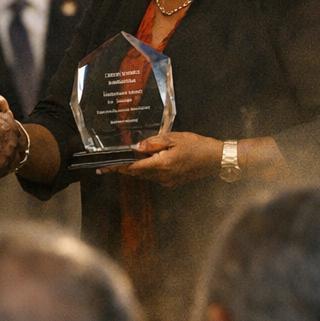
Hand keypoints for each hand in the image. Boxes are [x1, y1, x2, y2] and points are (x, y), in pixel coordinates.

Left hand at [107, 132, 222, 185]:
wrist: (216, 158)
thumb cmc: (197, 146)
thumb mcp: (173, 138)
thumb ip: (152, 143)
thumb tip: (135, 147)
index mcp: (160, 165)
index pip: (132, 167)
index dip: (117, 167)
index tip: (103, 168)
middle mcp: (162, 176)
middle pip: (136, 173)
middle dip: (122, 168)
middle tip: (108, 165)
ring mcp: (167, 181)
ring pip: (144, 175)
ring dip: (135, 169)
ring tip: (126, 160)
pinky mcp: (172, 182)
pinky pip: (154, 177)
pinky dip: (147, 170)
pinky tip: (147, 162)